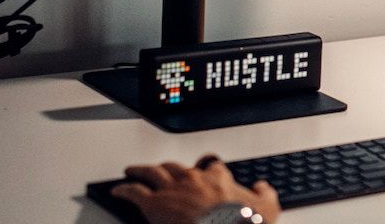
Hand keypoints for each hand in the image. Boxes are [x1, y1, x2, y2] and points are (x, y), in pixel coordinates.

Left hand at [110, 154, 281, 223]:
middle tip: (162, 169)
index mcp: (217, 179)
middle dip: (168, 167)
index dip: (207, 169)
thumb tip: (264, 189)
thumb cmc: (241, 223)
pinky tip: (117, 190)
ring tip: (133, 170)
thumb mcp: (266, 209)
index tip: (205, 169)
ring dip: (141, 170)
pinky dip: (124, 189)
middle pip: (176, 166)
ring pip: (152, 172)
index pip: (212, 167)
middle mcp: (192, 179)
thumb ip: (265, 195)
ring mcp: (172, 190)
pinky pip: (134, 192)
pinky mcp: (154, 204)